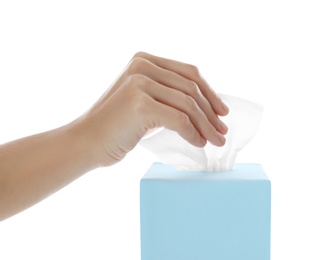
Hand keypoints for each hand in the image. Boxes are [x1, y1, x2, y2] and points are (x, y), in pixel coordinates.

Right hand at [76, 52, 228, 166]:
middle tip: (221, 131)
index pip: (189, 73)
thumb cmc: (117, 126)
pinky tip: (197, 143)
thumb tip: (205, 107)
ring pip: (188, 105)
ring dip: (206, 126)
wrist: (87, 142)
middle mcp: (142, 66)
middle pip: (192, 88)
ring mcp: (140, 83)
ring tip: (215, 141)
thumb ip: (167, 95)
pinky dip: (192, 133)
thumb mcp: (144, 101)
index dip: (210, 93)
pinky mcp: (140, 104)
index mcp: (144, 61)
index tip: (222, 111)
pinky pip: (179, 120)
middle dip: (211, 113)